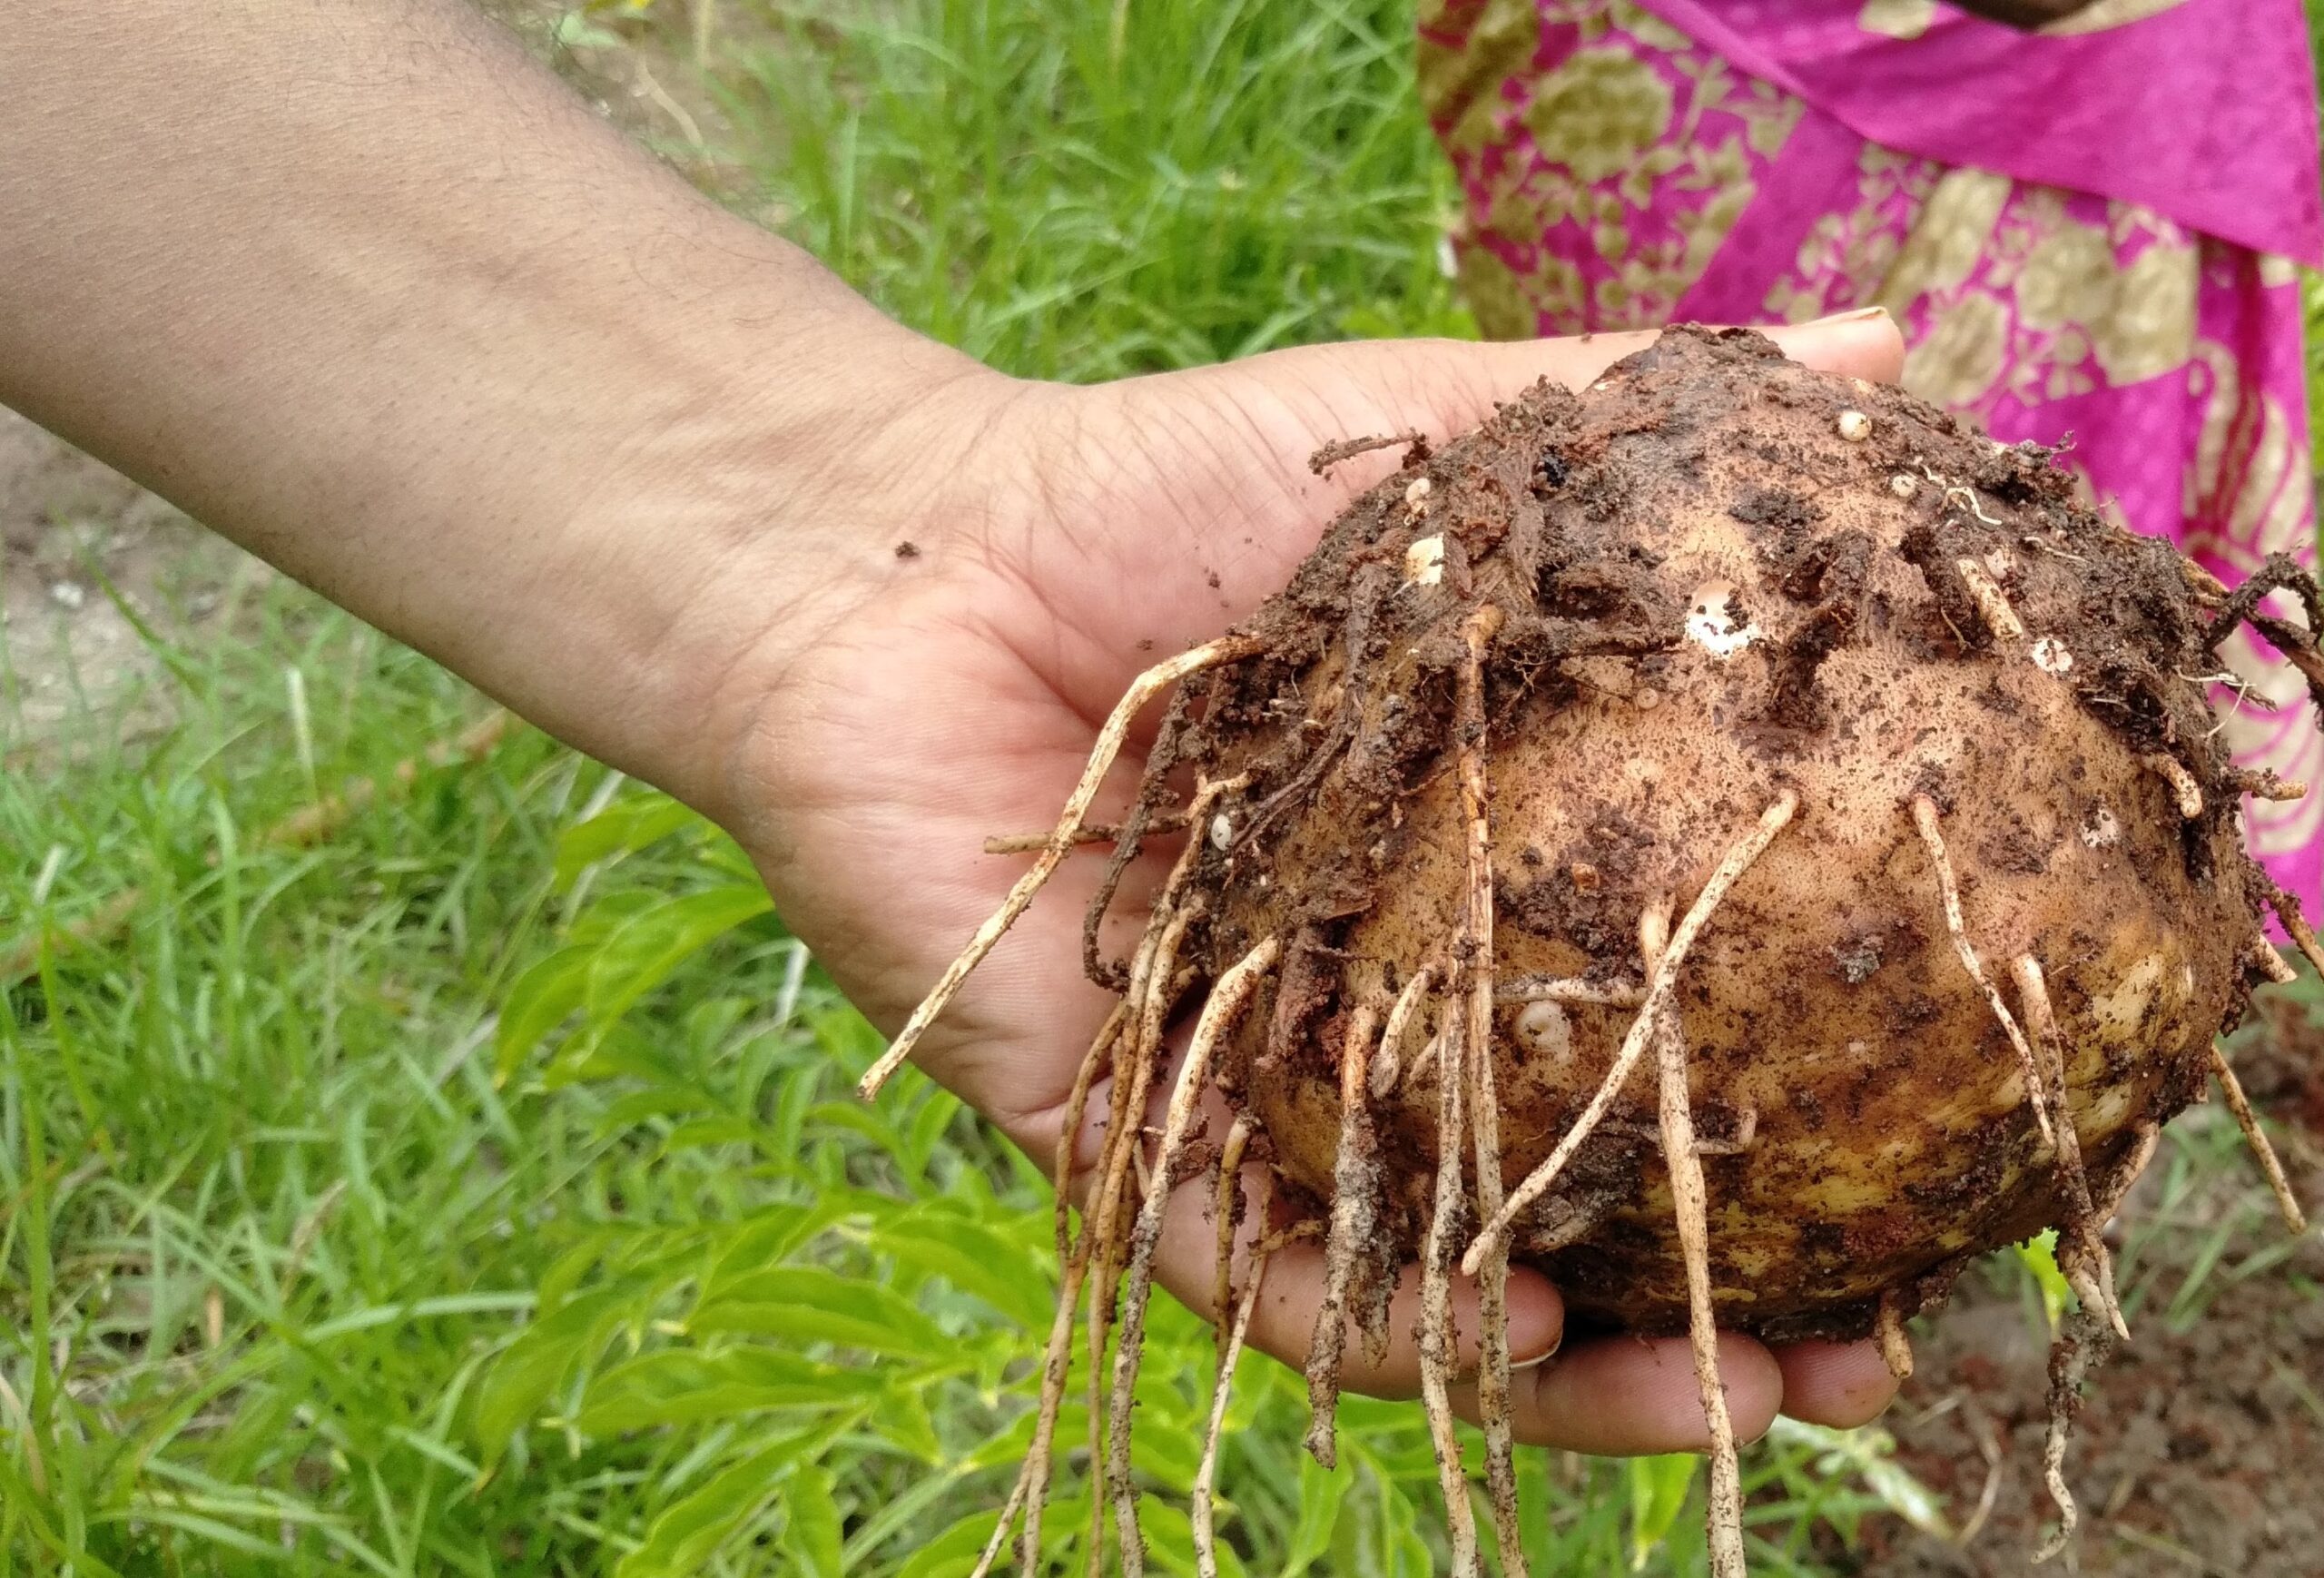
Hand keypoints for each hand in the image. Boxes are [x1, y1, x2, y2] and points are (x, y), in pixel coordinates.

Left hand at [709, 311, 1910, 1450]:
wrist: (898, 554)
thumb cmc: (1157, 492)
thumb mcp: (1432, 450)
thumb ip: (1636, 416)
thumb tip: (1893, 348)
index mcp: (1477, 874)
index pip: (1671, 1022)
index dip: (1816, 1096)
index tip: (1956, 1142)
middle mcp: (1386, 1008)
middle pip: (1575, 1190)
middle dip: (1728, 1286)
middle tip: (1873, 1343)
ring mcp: (1260, 1092)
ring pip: (1440, 1278)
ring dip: (1593, 1372)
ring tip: (1740, 1402)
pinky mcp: (1120, 1142)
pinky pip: (1261, 1273)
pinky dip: (1383, 1323)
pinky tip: (1508, 1344)